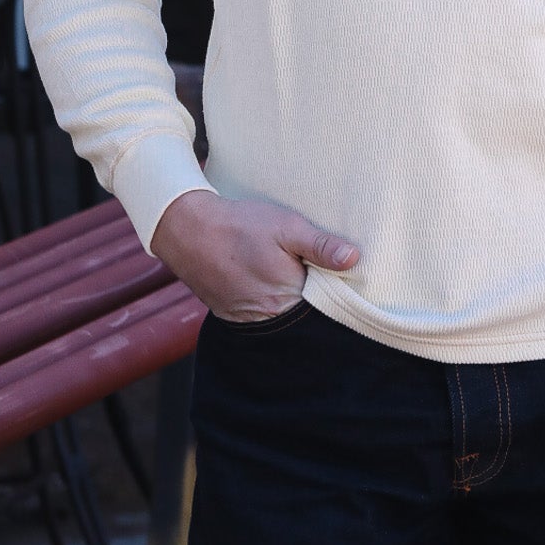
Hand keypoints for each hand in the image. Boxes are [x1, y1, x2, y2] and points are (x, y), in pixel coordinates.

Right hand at [150, 188, 359, 322]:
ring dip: (288, 296)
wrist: (189, 230)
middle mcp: (268, 317)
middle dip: (312, 292)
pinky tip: (265, 277)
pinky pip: (259, 312)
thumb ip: (320, 246)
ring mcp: (247, 319)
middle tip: (309, 265)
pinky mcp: (232, 315)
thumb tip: (354, 260)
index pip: (324, 303)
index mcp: (287, 298)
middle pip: (304, 311)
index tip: (339, 271)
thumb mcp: (287, 226)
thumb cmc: (241, 225)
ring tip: (286, 269)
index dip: (333, 287)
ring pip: (281, 313)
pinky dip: (267, 299)